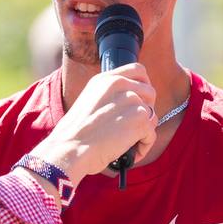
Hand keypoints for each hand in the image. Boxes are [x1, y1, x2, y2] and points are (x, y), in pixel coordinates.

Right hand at [32, 64, 156, 181]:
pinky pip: (152, 135)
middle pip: (150, 93)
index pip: (138, 70)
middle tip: (133, 127)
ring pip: (152, 116)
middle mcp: (120, 85)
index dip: (144, 86)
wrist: (70, 148)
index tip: (141, 100)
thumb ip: (109, 97)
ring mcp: (131, 100)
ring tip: (127, 144)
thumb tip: (129, 105)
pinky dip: (143, 147)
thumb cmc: (74, 134)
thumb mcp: (88, 102)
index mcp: (105, 79)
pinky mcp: (140, 118)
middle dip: (146, 111)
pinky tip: (130, 152)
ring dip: (143, 132)